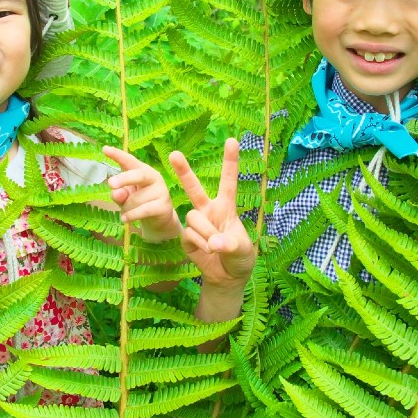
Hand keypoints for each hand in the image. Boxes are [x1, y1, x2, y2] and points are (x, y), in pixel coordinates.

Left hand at [104, 146, 181, 241]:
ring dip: (126, 208)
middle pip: (138, 175)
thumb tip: (115, 192)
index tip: (105, 149)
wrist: (159, 221)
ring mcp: (161, 191)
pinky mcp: (164, 206)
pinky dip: (131, 215)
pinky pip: (143, 210)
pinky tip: (125, 219)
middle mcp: (154, 177)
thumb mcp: (126, 198)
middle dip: (124, 178)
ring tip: (126, 213)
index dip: (118, 155)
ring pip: (136, 199)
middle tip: (111, 183)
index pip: (129, 161)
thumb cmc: (140, 204)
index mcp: (142, 171)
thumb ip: (120, 194)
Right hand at [168, 138, 256, 292]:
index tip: (232, 140)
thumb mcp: (243, 250)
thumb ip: (231, 244)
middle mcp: (209, 210)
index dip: (230, 161)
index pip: (228, 181)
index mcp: (227, 206)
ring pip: (193, 218)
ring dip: (205, 233)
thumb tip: (214, 243)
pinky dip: (199, 244)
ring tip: (215, 246)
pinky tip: (207, 252)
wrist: (227, 277)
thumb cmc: (240, 258)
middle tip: (174, 153)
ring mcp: (197, 223)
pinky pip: (188, 235)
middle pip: (194, 188)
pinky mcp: (186, 237)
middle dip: (183, 171)